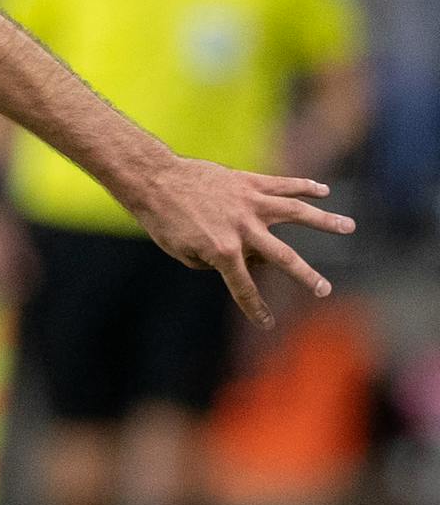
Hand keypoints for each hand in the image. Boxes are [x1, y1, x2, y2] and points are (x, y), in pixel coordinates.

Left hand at [126, 156, 354, 327]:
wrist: (156, 181)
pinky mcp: (248, 182)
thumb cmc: (163, 221)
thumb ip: (213, 263)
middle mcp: (243, 229)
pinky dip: (304, 186)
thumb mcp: (182, 253)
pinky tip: (324, 190)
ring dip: (324, 221)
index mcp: (223, 252)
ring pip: (296, 212)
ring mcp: (249, 203)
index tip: (266, 323)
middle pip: (283, 256)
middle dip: (306, 276)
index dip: (254, 307)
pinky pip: (282, 184)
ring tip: (348, 227)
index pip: (244, 286)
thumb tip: (244, 259)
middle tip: (325, 290)